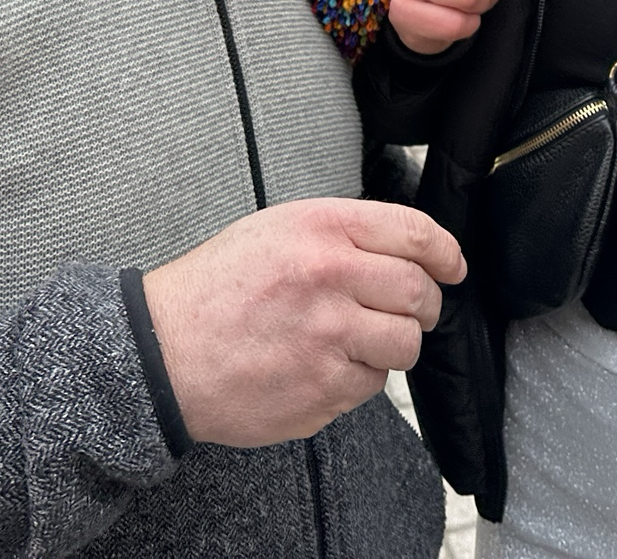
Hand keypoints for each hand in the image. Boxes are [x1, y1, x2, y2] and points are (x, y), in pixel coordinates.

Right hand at [142, 198, 466, 446]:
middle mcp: (330, 277)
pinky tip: (321, 366)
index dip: (445, 253)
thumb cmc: (216, 290)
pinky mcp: (324, 388)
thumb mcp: (275, 231)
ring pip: (405, 344)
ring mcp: (329, 336)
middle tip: (410, 311)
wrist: (163, 352)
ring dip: (392, 344)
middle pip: (419, 293)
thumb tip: (403, 250)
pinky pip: (372, 384)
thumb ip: (339, 235)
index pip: (415, 233)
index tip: (453, 267)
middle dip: (425, 306)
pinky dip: (358, 378)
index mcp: (321, 229)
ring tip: (356, 340)